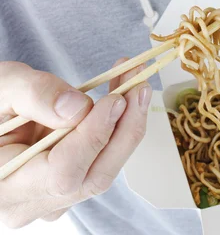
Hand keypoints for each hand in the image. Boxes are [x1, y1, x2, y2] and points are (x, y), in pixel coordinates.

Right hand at [0, 59, 151, 227]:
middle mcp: (30, 203)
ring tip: (135, 81)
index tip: (115, 99)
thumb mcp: (1, 88)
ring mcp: (51, 197)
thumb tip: (81, 107)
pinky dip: (114, 125)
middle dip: (123, 130)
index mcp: (4, 186)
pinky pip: (98, 158)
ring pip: (101, 168)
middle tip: (139, 86)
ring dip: (124, 123)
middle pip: (92, 177)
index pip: (63, 173)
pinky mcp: (66, 181)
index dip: (94, 136)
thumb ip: (35, 95)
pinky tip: (121, 94)